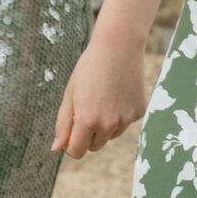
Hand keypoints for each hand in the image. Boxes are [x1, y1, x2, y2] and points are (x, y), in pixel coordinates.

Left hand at [53, 28, 147, 158]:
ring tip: (103, 97)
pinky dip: (120, 114)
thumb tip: (57, 149)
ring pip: (110, 135)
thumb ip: (63, 123)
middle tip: (87, 109)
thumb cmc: (89, 68)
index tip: (71, 133)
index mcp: (86, 120)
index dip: (71, 145)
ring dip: (104, 125)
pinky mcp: (139, 112)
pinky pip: (125, 123)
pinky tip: (118, 92)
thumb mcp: (70, 94)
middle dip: (87, 135)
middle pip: (94, 147)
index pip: (77, 152)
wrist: (119, 45)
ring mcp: (126, 120)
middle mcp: (108, 124)